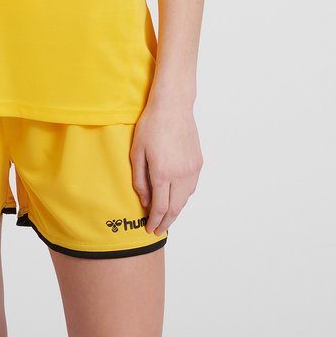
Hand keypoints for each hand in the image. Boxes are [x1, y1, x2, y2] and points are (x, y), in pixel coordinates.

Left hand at [129, 99, 202, 235]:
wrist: (173, 106)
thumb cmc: (151, 125)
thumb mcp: (137, 152)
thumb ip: (140, 180)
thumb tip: (145, 202)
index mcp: (162, 173)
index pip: (160, 208)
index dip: (155, 221)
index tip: (149, 229)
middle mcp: (180, 175)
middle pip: (175, 209)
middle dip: (166, 222)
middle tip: (158, 230)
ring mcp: (192, 169)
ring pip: (185, 199)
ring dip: (176, 211)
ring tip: (166, 217)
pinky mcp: (198, 163)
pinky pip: (191, 187)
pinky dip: (183, 197)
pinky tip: (176, 197)